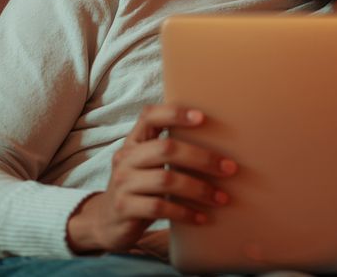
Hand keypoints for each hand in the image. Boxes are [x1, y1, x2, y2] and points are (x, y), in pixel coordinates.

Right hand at [66, 105, 237, 253]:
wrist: (107, 222)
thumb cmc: (140, 188)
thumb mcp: (149, 166)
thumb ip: (170, 153)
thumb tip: (220, 147)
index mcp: (134, 142)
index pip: (149, 116)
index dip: (175, 113)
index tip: (202, 117)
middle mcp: (125, 158)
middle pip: (167, 149)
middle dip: (202, 158)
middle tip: (229, 168)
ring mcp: (122, 183)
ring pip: (166, 179)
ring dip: (199, 189)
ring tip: (221, 198)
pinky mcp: (124, 208)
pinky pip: (160, 207)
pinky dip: (185, 212)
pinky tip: (201, 218)